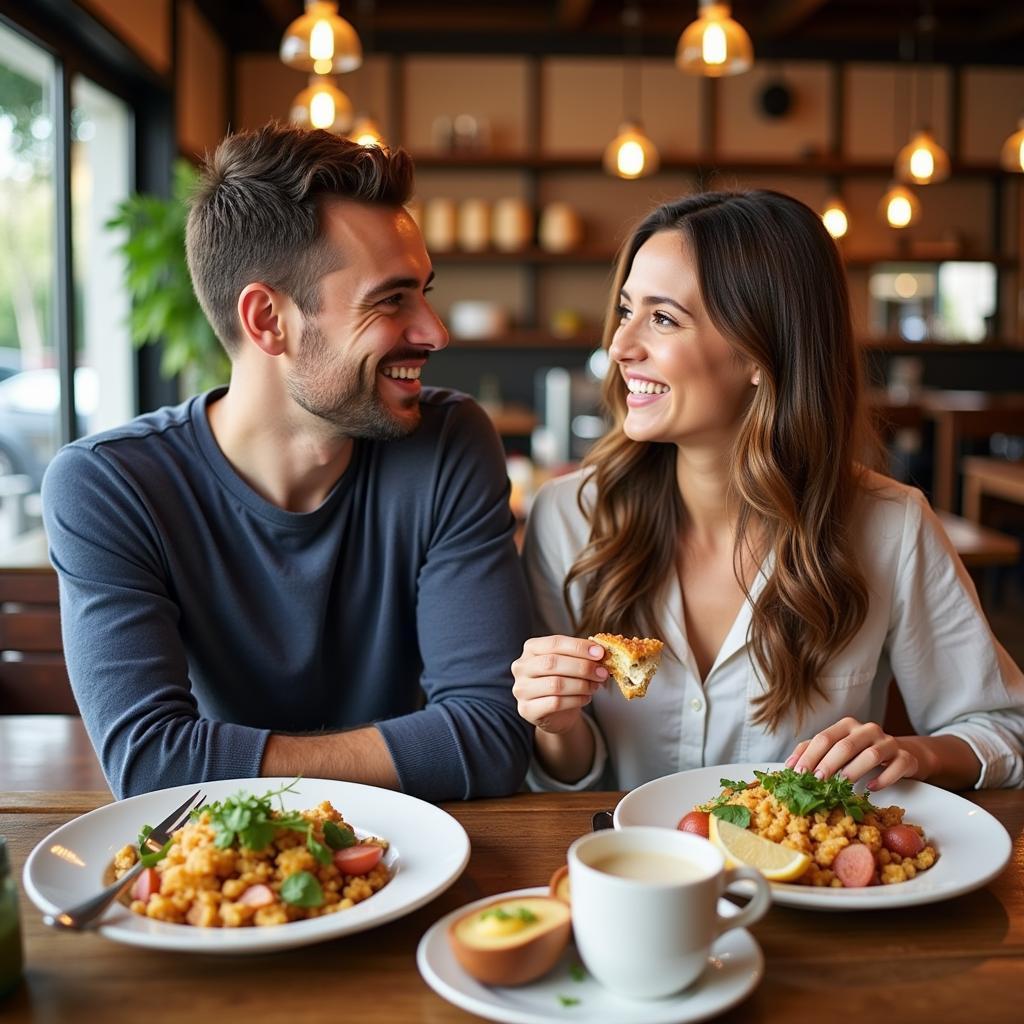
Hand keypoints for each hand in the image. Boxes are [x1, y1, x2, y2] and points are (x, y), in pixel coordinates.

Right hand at [512, 635, 607, 735]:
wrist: (556, 712)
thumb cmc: (563, 681)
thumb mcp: (570, 663)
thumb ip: (581, 655)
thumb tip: (600, 651)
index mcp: (531, 648)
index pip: (554, 643)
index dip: (578, 647)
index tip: (600, 652)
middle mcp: (521, 667)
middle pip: (553, 663)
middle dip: (582, 667)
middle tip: (602, 672)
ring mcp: (521, 689)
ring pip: (555, 684)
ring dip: (581, 685)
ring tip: (595, 686)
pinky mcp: (527, 709)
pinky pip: (555, 703)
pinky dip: (576, 700)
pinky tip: (586, 698)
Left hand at [785, 716, 919, 790]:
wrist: (902, 754)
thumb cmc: (862, 752)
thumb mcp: (838, 748)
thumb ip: (814, 752)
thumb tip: (789, 765)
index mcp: (847, 725)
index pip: (824, 738)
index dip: (810, 755)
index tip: (798, 773)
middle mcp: (867, 730)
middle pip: (845, 746)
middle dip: (828, 764)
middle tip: (816, 781)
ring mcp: (888, 742)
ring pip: (870, 755)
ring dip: (854, 770)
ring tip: (842, 785)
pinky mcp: (906, 757)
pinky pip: (896, 767)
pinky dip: (883, 778)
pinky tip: (871, 787)